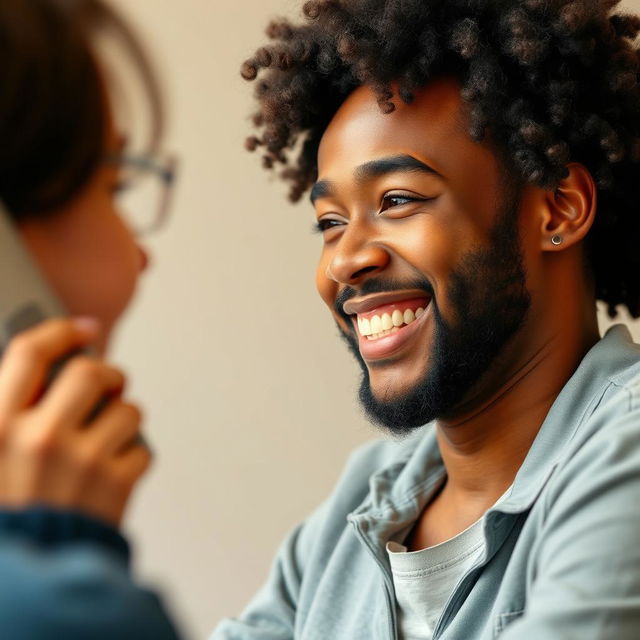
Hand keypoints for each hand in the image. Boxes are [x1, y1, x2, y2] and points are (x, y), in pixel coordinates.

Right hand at [0, 317, 150, 526]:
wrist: (26, 584)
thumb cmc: (7, 514)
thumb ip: (10, 414)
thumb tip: (44, 372)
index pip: (30, 351)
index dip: (61, 332)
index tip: (84, 330)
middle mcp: (39, 436)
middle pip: (92, 371)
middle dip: (108, 375)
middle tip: (109, 386)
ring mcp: (82, 460)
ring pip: (127, 409)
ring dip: (123, 420)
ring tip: (106, 441)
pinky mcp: (116, 484)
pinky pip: (143, 448)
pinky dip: (133, 457)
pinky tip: (112, 475)